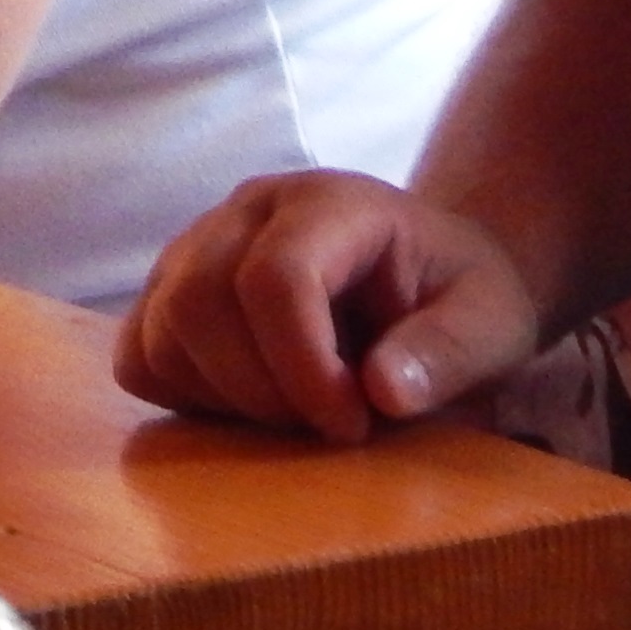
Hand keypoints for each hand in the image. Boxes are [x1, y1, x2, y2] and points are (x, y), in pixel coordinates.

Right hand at [115, 170, 545, 443]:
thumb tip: (382, 390)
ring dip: (225, 398)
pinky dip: (184, 395)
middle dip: (262, 391)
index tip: (351, 424)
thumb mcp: (491, 323)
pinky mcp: (167, 291)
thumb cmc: (456, 298)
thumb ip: (448, 352)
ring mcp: (196, 246)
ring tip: (295, 411)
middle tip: (328, 425)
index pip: (275, 276)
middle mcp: (247, 210)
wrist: (423, 278)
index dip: (302, 367)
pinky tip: (249, 402)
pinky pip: (139, 354)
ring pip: (161, 330)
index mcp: (329, 203)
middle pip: (201, 301)